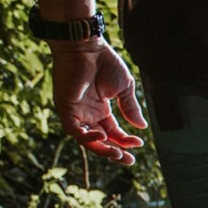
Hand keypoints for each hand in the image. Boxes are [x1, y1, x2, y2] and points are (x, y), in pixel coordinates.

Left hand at [49, 37, 146, 164]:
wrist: (85, 45)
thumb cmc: (104, 62)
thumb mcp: (124, 88)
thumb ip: (131, 108)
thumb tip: (142, 127)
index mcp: (101, 110)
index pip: (113, 134)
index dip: (125, 141)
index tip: (139, 143)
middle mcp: (88, 115)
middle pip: (101, 142)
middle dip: (115, 153)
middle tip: (130, 161)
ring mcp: (76, 113)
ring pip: (87, 140)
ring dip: (102, 149)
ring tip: (117, 154)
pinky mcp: (65, 109)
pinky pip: (73, 131)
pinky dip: (86, 137)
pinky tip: (101, 137)